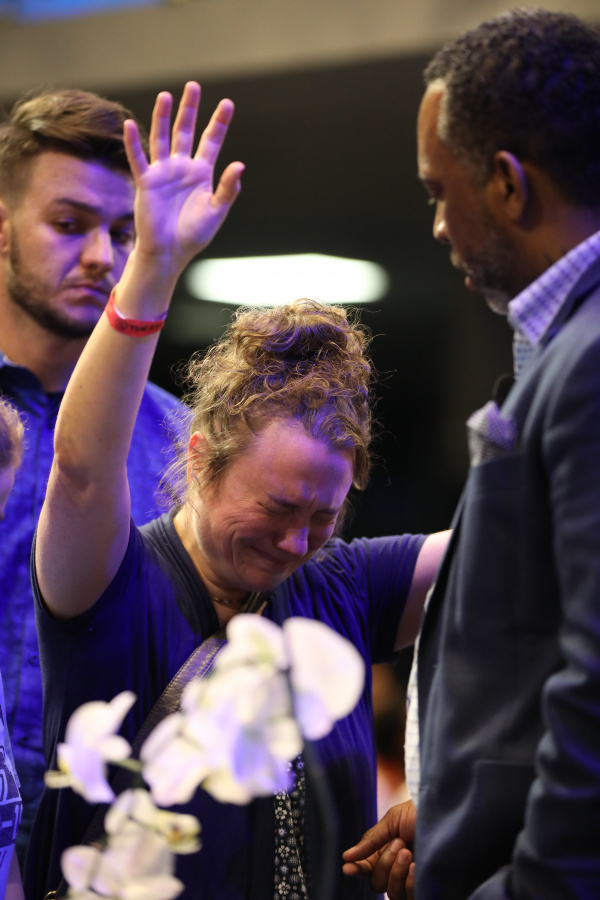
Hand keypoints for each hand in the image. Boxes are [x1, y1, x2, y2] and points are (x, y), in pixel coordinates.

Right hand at [123, 81, 243, 275]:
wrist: (169, 252)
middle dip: (190, 110)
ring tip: (166, 95)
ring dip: (163, 118)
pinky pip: (138, 159)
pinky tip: (130, 125)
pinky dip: (134, 143)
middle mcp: (181, 168)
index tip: (227, 104)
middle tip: (193, 86)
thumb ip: (228, 188)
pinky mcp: (146, 182)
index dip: (219, 123)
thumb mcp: (216, 211)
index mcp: (201, 174)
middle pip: (186, 132)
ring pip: (162, 139)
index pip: (211, 142)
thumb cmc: (193, 235)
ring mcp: (163, 173)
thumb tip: (240, 165)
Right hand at [342, 800, 416, 898]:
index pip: (366, 869)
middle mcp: (397, 870)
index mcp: (385, 853)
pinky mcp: (425, 889)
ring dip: (397, 871)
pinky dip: (409, 883)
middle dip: (385, 863)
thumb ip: (370, 840)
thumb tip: (346, 856)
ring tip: (409, 851)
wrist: (446, 815)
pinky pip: (409, 897)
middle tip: (399, 843)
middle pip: (377, 882)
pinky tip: (417, 867)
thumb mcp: (392, 821)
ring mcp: (411, 881)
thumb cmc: (419, 813)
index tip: (348, 868)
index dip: (356, 870)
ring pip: (391, 892)